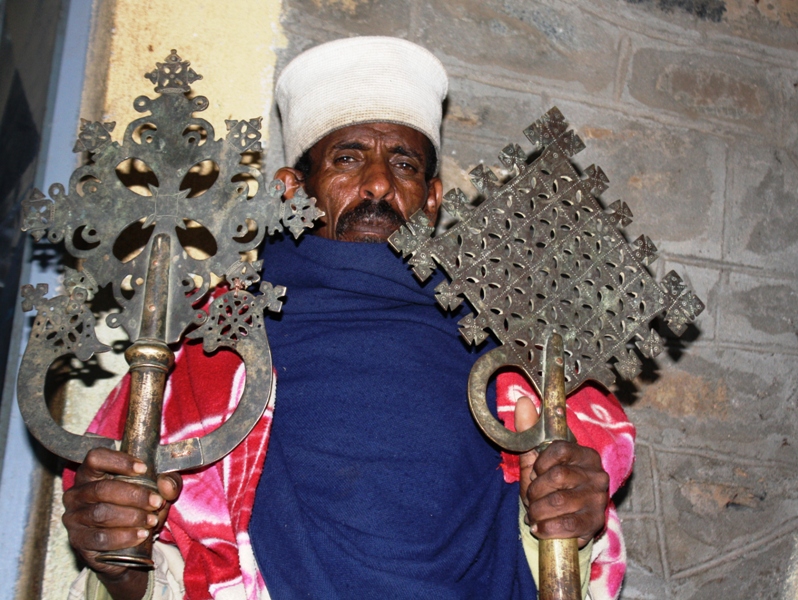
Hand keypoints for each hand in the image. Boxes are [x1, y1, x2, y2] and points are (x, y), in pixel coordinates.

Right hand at [62, 448, 181, 599]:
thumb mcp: (156, 490)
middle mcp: (76, 493)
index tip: (143, 468)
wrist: (124, 547)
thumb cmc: (137, 507)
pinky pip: (99, 538)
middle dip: (134, 495)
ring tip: (152, 521)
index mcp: (91, 473)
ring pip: (100, 514)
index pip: (95, 458)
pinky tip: (140, 535)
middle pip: (102, 489)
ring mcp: (74, 518)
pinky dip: (123, 537)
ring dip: (131, 517)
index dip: (119, 461)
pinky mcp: (78, 541)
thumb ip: (167, 482)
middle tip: (156, 502)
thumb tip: (166, 485)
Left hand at [515, 396, 608, 547]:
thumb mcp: (536, 459)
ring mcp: (598, 498)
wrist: (562, 520)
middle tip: (532, 498)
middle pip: (557, 476)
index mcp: (585, 454)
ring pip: (558, 501)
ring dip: (538, 511)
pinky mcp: (596, 522)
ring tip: (535, 514)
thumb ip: (529, 430)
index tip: (536, 472)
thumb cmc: (548, 485)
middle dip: (535, 491)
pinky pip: (567, 525)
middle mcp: (597, 474)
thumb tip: (522, 401)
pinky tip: (540, 527)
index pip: (561, 449)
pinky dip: (547, 528)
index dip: (541, 463)